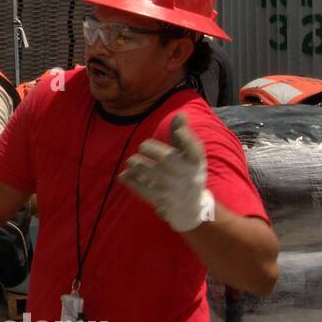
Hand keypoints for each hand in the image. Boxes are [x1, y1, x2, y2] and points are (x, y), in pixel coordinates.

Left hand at [119, 114, 215, 231]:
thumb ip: (182, 136)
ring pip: (149, 171)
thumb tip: (180, 113)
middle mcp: (187, 175)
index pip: (195, 149)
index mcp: (195, 162)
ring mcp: (173, 188)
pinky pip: (140, 187)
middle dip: (150, 148)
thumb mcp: (189, 156)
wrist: (190, 208)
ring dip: (136, 163)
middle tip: (143, 147)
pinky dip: (129, 179)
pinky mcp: (160, 200)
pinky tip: (126, 174)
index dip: (187, 138)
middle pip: (167, 157)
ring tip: (134, 161)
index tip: (178, 131)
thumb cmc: (187, 173)